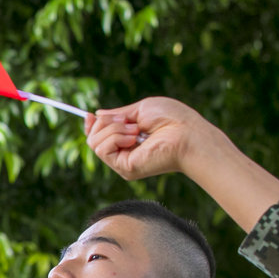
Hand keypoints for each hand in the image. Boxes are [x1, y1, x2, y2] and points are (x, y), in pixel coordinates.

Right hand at [85, 96, 229, 180]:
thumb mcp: (141, 109)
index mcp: (128, 139)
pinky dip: (114, 138)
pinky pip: (102, 149)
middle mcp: (124, 153)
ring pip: (94, 143)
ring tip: (135, 129)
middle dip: (106, 123)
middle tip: (129, 121)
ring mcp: (123, 162)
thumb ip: (118, 114)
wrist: (189, 134)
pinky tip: (133, 137)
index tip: (90, 115)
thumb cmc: (173, 119)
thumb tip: (96, 114)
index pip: (99, 136)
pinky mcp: (125, 168)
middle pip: (92, 138)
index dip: (91, 125)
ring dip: (112, 129)